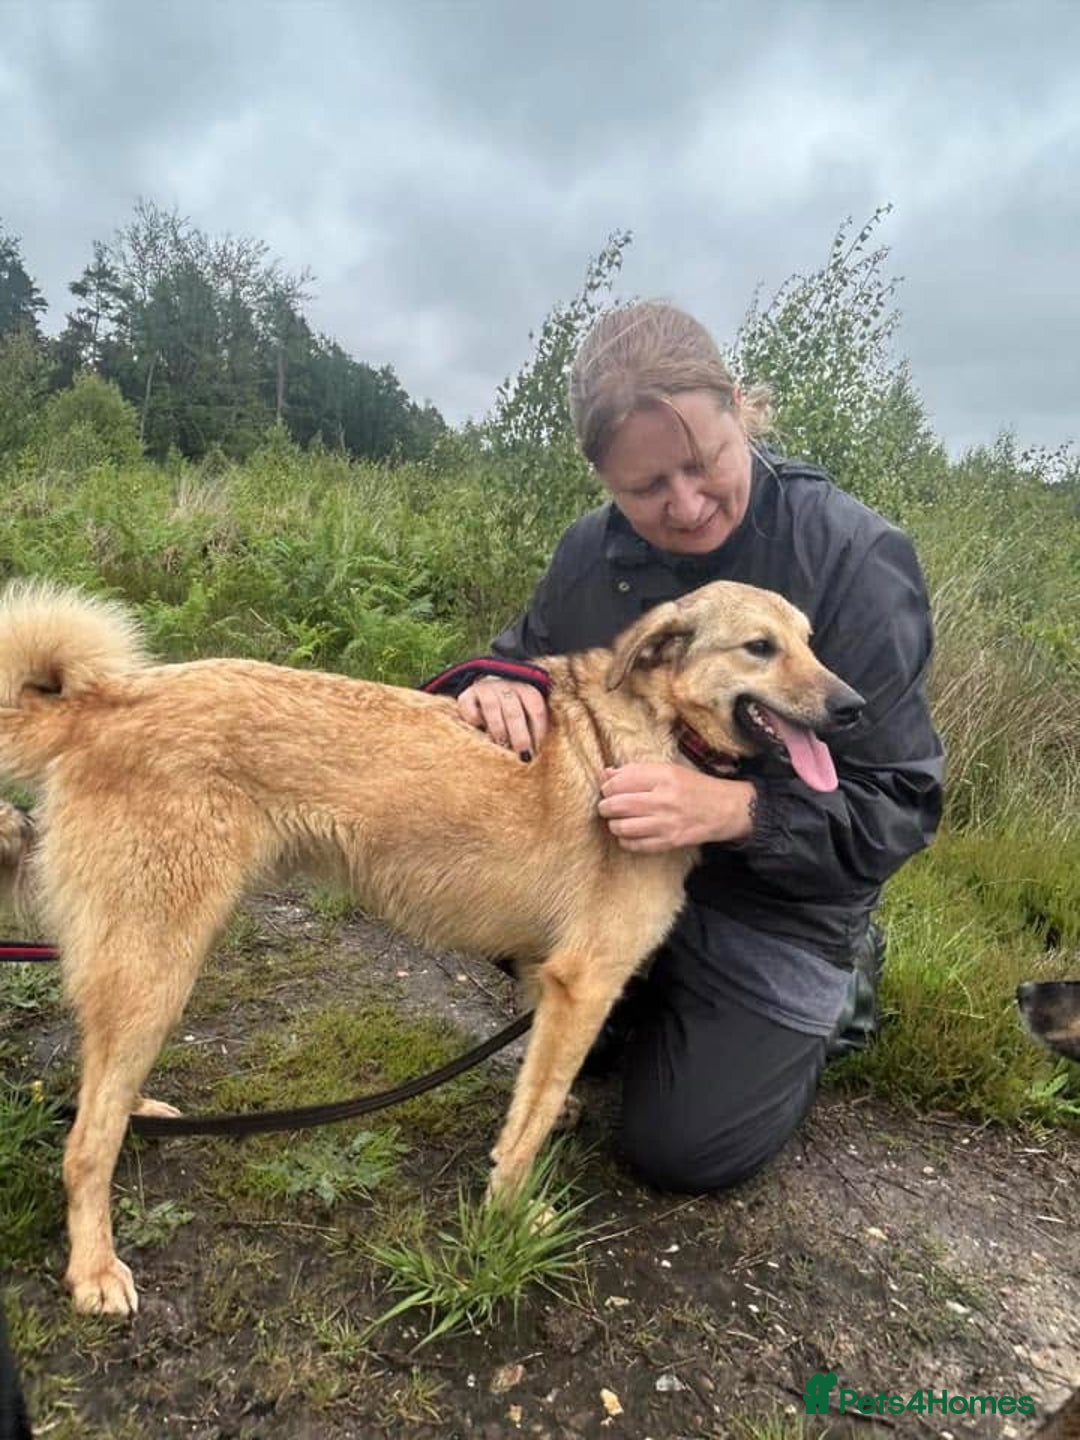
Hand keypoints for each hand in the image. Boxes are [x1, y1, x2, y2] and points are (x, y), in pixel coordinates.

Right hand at [456, 678, 548, 757]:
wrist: (486, 686)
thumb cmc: (513, 706)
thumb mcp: (526, 711)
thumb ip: (531, 726)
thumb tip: (533, 752)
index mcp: (526, 689)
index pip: (536, 709)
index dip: (538, 731)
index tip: (537, 750)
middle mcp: (506, 686)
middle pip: (514, 712)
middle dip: (519, 737)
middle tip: (522, 755)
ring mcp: (485, 689)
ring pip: (492, 708)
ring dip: (498, 730)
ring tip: (502, 746)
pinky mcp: (466, 695)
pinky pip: (470, 709)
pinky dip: (475, 721)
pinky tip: (480, 729)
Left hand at [597, 763, 755, 851]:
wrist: (725, 809)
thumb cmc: (694, 786)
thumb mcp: (669, 770)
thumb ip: (637, 770)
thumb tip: (606, 773)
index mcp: (664, 776)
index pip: (620, 781)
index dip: (607, 786)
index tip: (608, 789)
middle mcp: (664, 799)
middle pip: (617, 805)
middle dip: (605, 806)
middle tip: (606, 807)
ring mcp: (667, 823)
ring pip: (622, 827)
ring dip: (613, 824)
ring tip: (617, 821)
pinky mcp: (670, 842)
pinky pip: (635, 845)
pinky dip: (625, 841)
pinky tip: (628, 834)